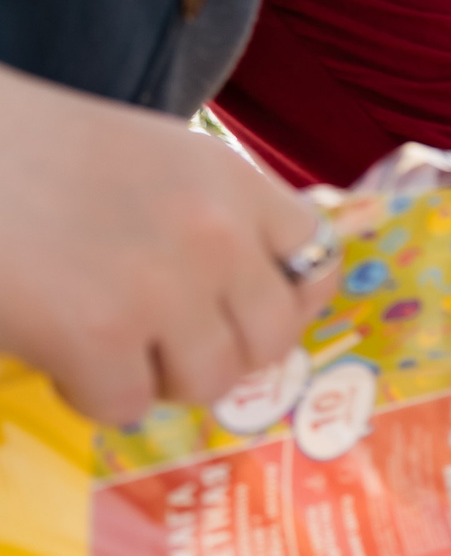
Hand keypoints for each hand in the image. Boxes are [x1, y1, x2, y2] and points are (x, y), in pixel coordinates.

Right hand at [0, 66, 335, 422]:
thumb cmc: (19, 151)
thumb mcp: (144, 158)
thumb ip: (204, 215)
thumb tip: (252, 292)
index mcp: (229, 178)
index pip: (315, 255)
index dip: (287, 295)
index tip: (248, 311)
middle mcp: (215, 233)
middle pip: (270, 338)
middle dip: (216, 350)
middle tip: (158, 340)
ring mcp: (163, 287)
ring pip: (207, 382)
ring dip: (153, 376)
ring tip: (99, 340)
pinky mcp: (99, 336)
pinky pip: (129, 404)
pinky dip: (88, 392)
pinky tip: (52, 350)